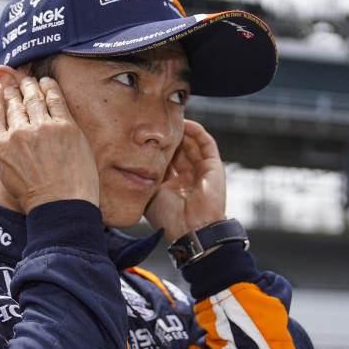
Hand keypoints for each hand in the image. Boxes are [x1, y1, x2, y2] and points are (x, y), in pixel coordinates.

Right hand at [0, 76, 98, 213]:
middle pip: (13, 103)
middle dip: (14, 91)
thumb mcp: (8, 173)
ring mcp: (42, 128)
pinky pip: (55, 99)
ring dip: (30, 86)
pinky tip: (47, 82)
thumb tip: (8, 130)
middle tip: (16, 83)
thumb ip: (6, 148)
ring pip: (33, 98)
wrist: (62, 207)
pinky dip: (50, 87)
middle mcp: (17, 134)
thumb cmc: (37, 196)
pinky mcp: (65, 126)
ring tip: (31, 82)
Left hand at [145, 120, 225, 242]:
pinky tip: (184, 123)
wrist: (191, 228)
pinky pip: (206, 143)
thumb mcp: (149, 193)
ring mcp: (201, 172)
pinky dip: (196, 131)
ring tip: (169, 120)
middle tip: (155, 124)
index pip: (163, 161)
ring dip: (181, 132)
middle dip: (167, 139)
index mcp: (171, 188)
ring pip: (191, 144)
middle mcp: (187, 179)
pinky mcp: (214, 167)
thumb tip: (135, 158)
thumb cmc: (168, 217)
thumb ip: (146, 175)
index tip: (142, 136)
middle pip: (177, 151)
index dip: (154, 149)